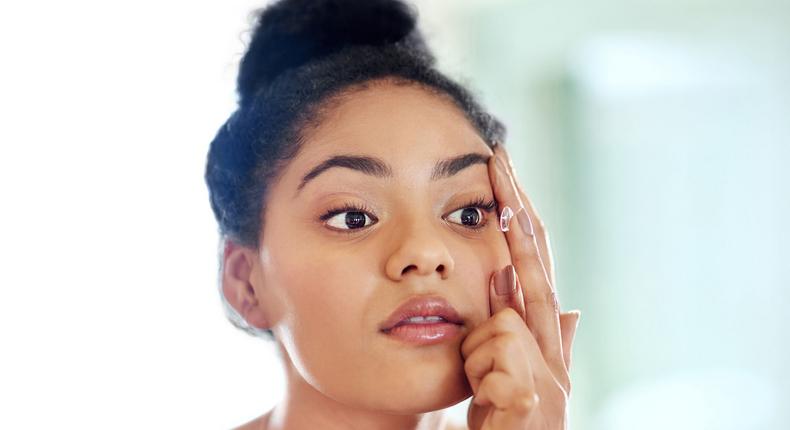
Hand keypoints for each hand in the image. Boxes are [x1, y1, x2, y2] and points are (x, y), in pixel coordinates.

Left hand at [461, 142, 580, 428]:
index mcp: (543, 340)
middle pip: (536, 266)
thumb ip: (527, 338)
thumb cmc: (506, 421)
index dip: (520, 222)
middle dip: (515, 209)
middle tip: (497, 157)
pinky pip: (494, 360)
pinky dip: (482, 382)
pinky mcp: (534, 396)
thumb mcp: (506, 376)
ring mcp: (550, 374)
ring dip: (479, 358)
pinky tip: (492, 408)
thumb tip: (569, 304)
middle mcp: (555, 351)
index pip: (534, 267)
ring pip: (502, 323)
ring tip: (487, 396)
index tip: (501, 177)